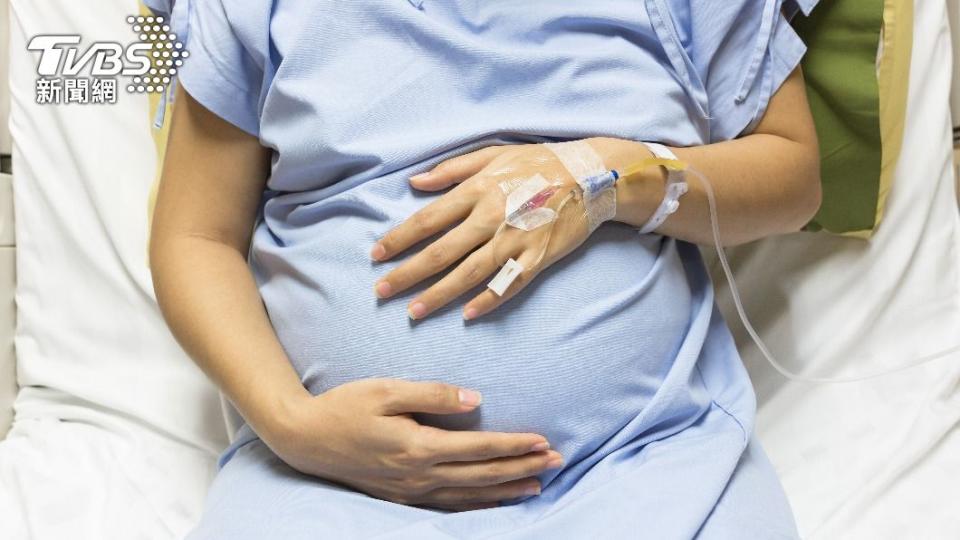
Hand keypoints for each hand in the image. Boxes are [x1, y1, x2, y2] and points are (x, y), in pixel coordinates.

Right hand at [261, 378, 563, 511]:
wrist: (305, 439)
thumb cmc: (345, 407)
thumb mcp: (387, 390)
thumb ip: (433, 394)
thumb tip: (477, 400)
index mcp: (418, 446)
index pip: (479, 448)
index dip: (514, 445)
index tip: (543, 441)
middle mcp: (419, 475)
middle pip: (482, 475)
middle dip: (522, 468)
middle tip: (557, 461)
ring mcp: (410, 491)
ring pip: (470, 496)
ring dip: (507, 490)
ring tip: (538, 485)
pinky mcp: (402, 497)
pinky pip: (449, 506)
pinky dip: (478, 506)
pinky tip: (495, 502)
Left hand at [370, 143, 596, 319]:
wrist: (592, 176)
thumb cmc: (539, 162)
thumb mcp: (493, 155)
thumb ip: (452, 170)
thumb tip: (414, 182)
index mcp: (477, 190)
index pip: (427, 220)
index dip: (398, 239)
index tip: (376, 255)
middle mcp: (491, 217)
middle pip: (441, 252)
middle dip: (407, 274)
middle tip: (381, 291)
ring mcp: (515, 240)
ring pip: (469, 274)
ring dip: (439, 295)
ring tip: (414, 312)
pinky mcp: (537, 258)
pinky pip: (508, 284)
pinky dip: (488, 300)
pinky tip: (468, 315)